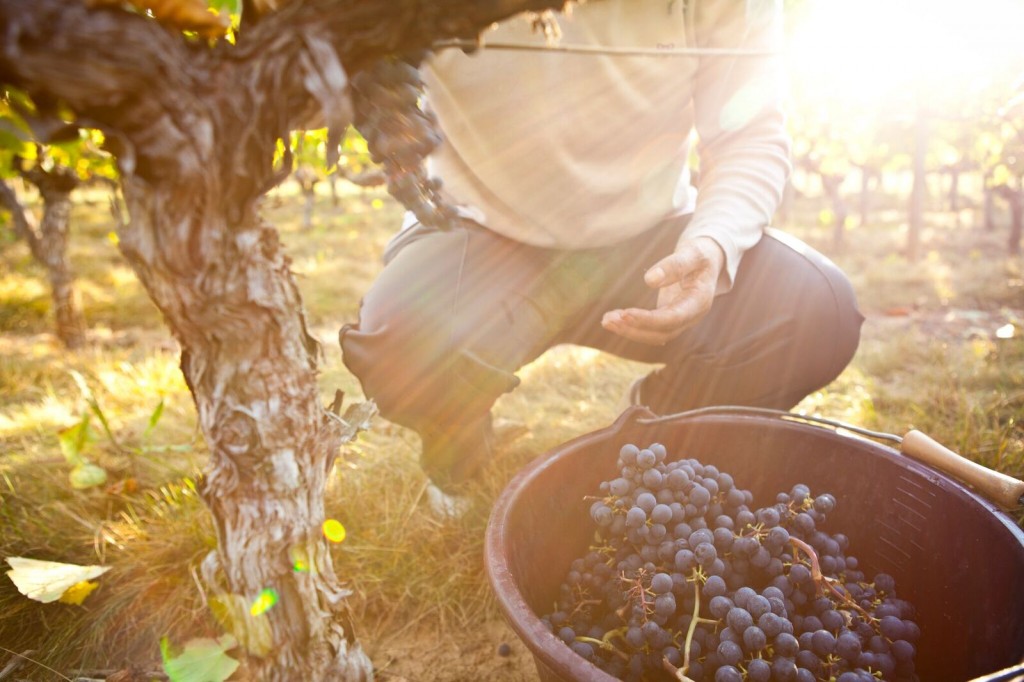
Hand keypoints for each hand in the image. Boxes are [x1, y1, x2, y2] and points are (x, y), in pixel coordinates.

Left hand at [601, 236, 724, 345]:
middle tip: (609, 319)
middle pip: (662, 333)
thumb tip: (649, 280)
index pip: (673, 318)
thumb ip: (674, 265)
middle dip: (634, 328)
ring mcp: (680, 320)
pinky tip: (612, 319)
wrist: (706, 261)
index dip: (649, 320)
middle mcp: (690, 316)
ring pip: (654, 335)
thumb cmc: (700, 254)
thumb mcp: (692, 253)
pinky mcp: (668, 318)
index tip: (626, 314)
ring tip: (606, 320)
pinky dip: (631, 326)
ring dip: (629, 330)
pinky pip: (650, 328)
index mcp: (699, 302)